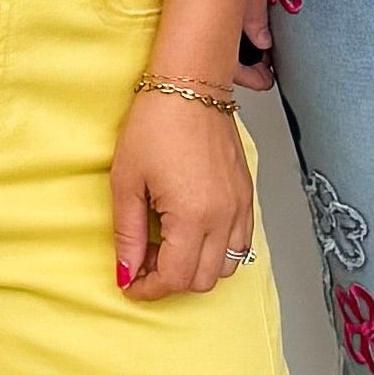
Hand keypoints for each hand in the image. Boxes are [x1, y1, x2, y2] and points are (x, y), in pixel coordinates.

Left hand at [113, 89, 253, 300]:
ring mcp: (240, 207)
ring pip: (228, 266)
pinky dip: (219, 250)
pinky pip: (242, 242)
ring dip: (197, 267)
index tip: (130, 282)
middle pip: (203, 280)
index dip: (148, 288)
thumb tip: (126, 271)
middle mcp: (223, 217)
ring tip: (168, 246)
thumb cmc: (156, 123)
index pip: (174, 277)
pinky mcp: (247, 195)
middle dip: (170, 281)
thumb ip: (128, 233)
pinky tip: (193, 231)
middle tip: (144, 261)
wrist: (190, 85)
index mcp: (192, 216)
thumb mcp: (127, 181)